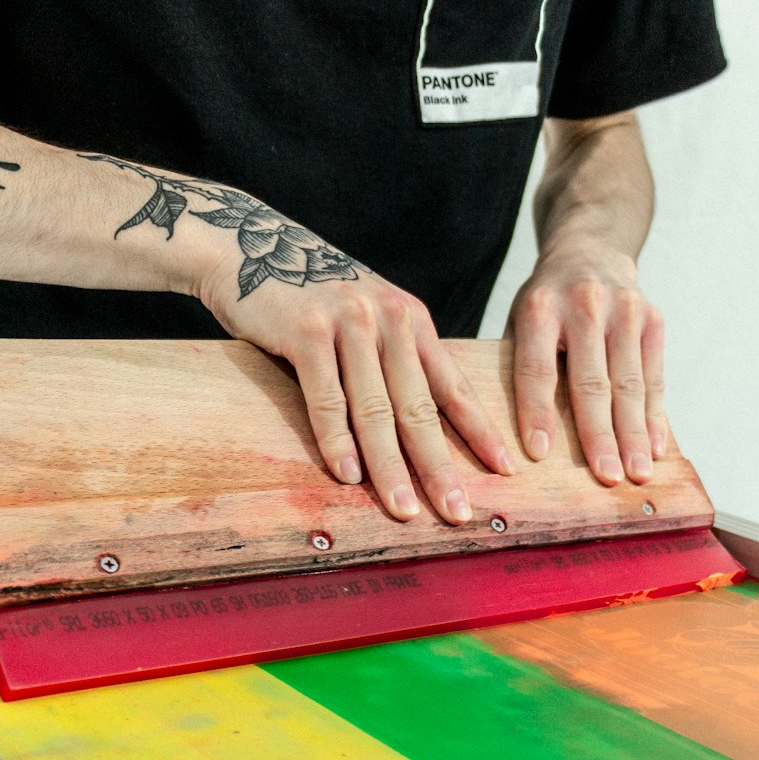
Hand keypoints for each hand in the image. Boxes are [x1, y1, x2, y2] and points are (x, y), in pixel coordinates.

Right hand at [195, 210, 513, 523]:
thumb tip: (424, 428)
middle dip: (440, 466)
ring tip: (404, 510)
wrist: (253, 247)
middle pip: (420, 408)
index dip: (480, 432)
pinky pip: (326, 398)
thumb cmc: (314, 297)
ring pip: (376, 410)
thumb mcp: (370, 317)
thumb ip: (397, 360)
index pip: (454, 386)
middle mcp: (389, 319)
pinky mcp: (306, 331)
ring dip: (391, 468)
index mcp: (412, 320)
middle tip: (458, 512)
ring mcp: (349, 323)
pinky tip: (347, 476)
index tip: (505, 470)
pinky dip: (336, 441)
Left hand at [508, 246, 666, 485]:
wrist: (591, 250)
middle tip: (606, 478)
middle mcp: (584, 306)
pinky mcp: (653, 320)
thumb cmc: (548, 301)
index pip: (537, 368)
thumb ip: (520, 364)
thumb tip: (514, 437)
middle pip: (591, 382)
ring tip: (636, 474)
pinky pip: (654, 377)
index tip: (539, 454)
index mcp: (539, 307)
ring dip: (633, 435)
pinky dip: (654, 416)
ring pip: (629, 384)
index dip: (537, 412)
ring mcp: (625, 310)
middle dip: (599, 435)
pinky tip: (655, 448)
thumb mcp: (522, 319)